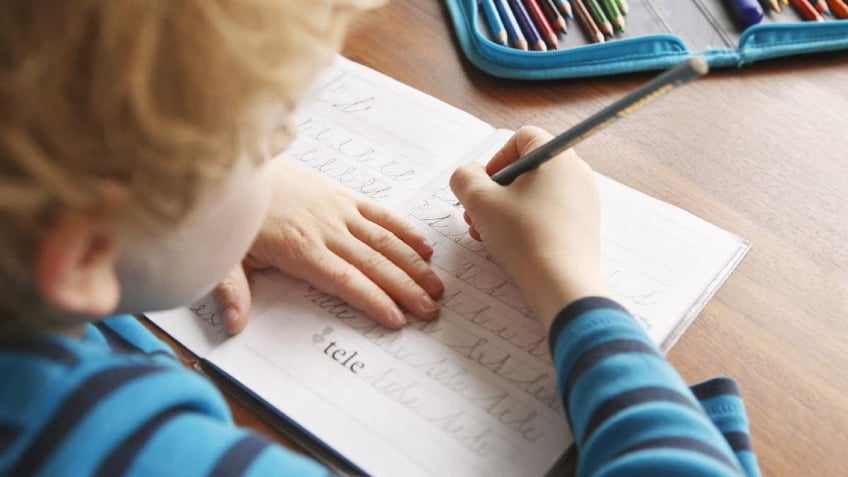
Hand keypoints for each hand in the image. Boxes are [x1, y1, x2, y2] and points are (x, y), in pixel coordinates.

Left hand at [214, 161, 443, 333]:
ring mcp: (338, 210)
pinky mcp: (342, 196)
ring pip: (384, 240)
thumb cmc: (235, 214)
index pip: (345, 280)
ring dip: (413, 264)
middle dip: (405, 288)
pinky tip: (424, 246)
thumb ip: (231, 291)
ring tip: (437, 287)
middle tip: (431, 310)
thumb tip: (234, 326)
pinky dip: (404, 229)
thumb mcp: (225, 255)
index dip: (373, 300)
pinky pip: (379, 214)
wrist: (239, 161)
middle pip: (373, 263)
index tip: (397, 319)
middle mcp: (325, 229)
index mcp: (299, 248)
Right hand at [449, 126, 607, 329]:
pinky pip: (551, 214)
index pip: (522, 138)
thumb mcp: (480, 202)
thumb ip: (464, 178)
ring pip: (537, 194)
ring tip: (487, 235)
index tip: (483, 186)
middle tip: (477, 215)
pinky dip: (528, 223)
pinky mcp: (585, 226)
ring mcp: (585, 200)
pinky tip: (510, 246)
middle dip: (496, 191)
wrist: (562, 284)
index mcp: (557, 156)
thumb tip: (468, 175)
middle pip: (528, 169)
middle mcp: (577, 172)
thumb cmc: (523, 237)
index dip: (496, 159)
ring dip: (506, 209)